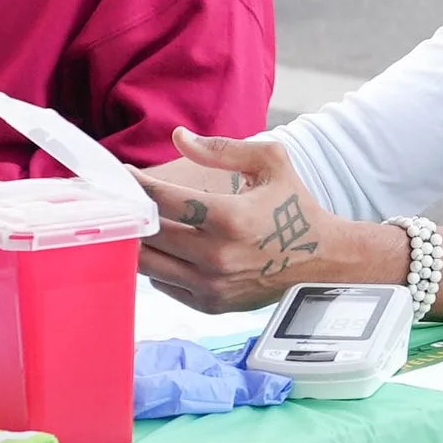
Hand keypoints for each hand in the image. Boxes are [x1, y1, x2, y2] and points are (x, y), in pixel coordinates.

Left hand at [135, 129, 396, 314]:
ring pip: (148, 265)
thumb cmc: (296, 206)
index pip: (164, 200)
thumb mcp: (271, 163)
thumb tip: (179, 137)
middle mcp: (217, 257)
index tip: (120, 175)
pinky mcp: (211, 306)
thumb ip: (221, 148)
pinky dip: (158, 266)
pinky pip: (164, 285)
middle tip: (118, 198)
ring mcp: (212, 286)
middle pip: (148, 235)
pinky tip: (163, 247)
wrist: (325, 261)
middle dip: (130, 214)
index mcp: (230, 218)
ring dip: (136, 242)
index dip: (135, 185)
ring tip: (133, 222)